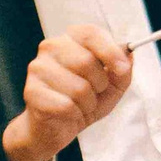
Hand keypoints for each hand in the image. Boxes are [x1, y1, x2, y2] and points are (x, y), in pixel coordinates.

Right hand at [4, 25, 131, 160]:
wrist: (55, 127)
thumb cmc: (82, 101)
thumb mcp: (111, 86)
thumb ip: (122, 70)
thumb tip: (128, 54)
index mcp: (70, 39)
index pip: (91, 33)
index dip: (110, 51)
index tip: (122, 69)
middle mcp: (50, 47)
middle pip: (87, 62)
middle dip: (99, 85)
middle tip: (94, 93)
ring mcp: (38, 68)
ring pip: (79, 88)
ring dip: (88, 103)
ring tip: (80, 105)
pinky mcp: (31, 91)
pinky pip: (66, 106)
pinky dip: (75, 114)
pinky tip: (68, 113)